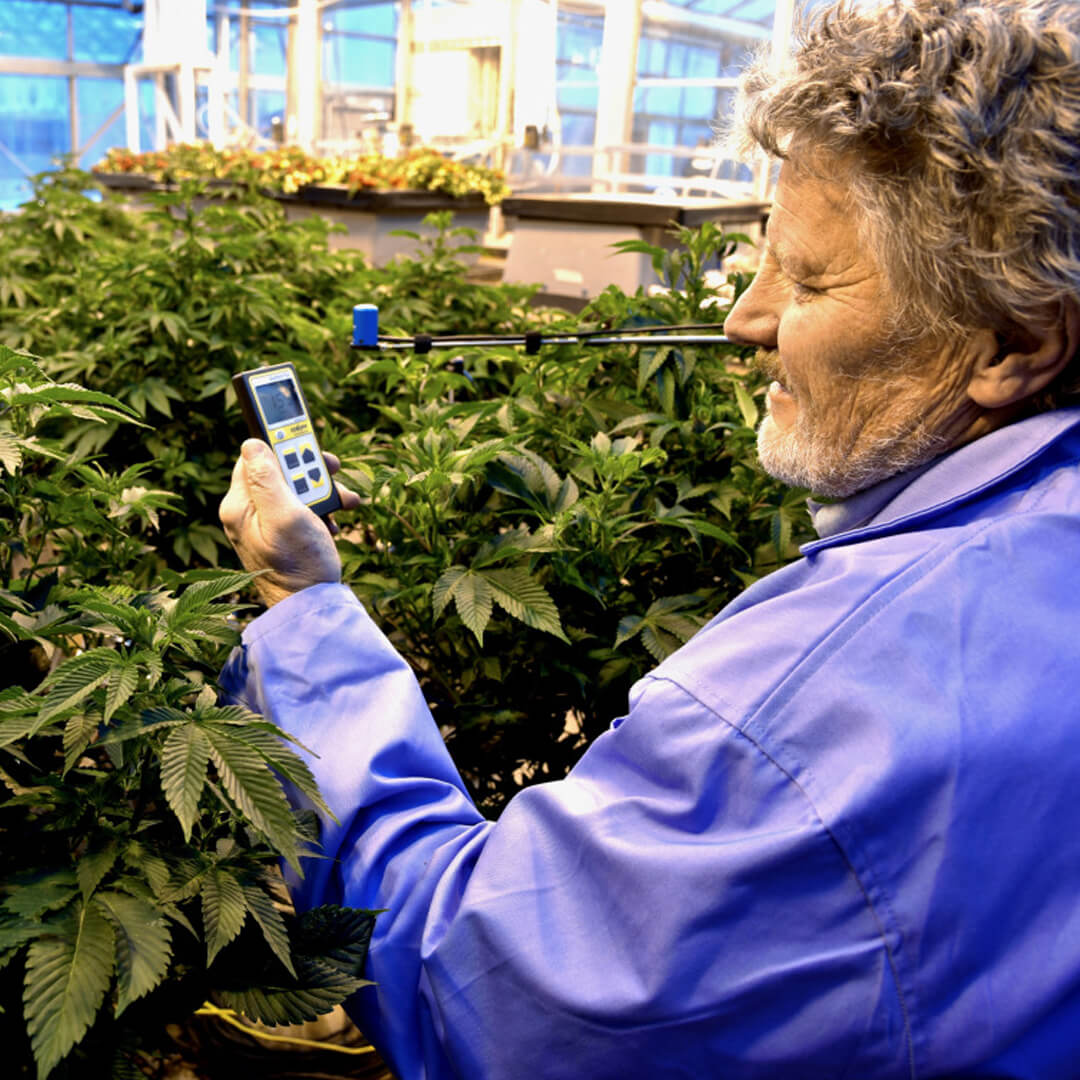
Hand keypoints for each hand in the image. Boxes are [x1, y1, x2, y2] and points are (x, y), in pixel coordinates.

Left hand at [219, 439, 360, 607]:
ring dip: (323, 491)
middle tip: (334, 474)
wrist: (312, 606)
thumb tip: (251, 443)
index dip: (284, 449)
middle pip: (278, 472)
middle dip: (310, 472)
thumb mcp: (286, 515)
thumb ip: (267, 478)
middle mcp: (247, 513)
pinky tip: (336, 519)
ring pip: (294, 490)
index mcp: (239, 506)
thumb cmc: (300, 565)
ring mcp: (264, 525)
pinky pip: (301, 510)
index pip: (255, 458)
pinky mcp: (281, 536)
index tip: (311, 453)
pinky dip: (321, 509)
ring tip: (344, 501)